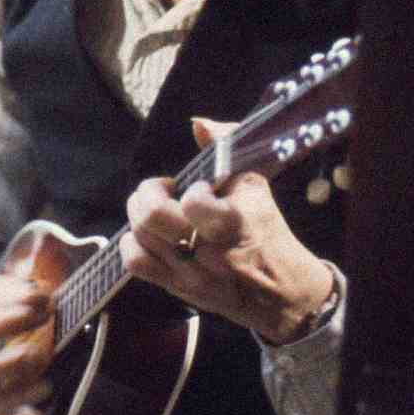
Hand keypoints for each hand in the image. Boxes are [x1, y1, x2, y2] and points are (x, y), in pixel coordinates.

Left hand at [121, 117, 334, 344]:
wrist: (280, 291)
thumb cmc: (265, 230)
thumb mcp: (255, 185)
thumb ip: (226, 146)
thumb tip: (197, 123)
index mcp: (233, 224)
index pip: (193, 204)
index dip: (191, 189)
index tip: (200, 187)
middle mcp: (207, 253)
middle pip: (151, 219)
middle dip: (148, 193)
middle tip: (164, 189)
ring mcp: (188, 274)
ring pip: (139, 236)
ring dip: (140, 212)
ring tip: (159, 208)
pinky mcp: (176, 288)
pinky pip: (135, 263)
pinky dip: (133, 242)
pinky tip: (150, 234)